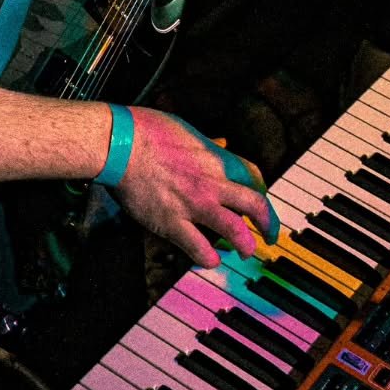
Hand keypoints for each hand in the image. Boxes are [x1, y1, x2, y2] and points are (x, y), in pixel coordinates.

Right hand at [112, 109, 278, 266]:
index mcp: (216, 158)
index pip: (254, 176)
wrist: (120, 144)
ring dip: (246, 244)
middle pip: (256, 205)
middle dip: (268, 223)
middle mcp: (212, 183)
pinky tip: (211, 260)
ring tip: (247, 252)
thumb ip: (207, 143)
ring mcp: (194, 205)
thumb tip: (220, 142)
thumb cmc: (147, 131)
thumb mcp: (187, 129)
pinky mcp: (172, 223)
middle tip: (270, 234)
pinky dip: (208, 258)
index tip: (261, 200)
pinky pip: (198, 248)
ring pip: (235, 230)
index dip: (262, 190)